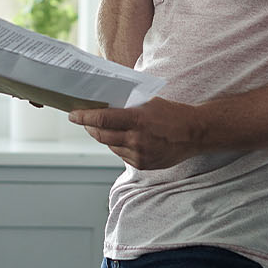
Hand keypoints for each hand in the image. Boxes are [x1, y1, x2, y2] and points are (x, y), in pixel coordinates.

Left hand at [68, 97, 206, 169]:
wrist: (194, 133)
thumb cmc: (171, 114)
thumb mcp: (148, 103)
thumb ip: (127, 107)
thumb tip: (104, 106)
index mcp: (137, 119)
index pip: (102, 119)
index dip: (84, 117)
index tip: (73, 115)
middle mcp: (136, 139)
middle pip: (101, 136)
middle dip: (90, 128)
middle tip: (84, 121)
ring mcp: (139, 154)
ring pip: (110, 146)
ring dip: (104, 138)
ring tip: (104, 129)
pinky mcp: (143, 165)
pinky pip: (122, 155)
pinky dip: (118, 146)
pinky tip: (123, 139)